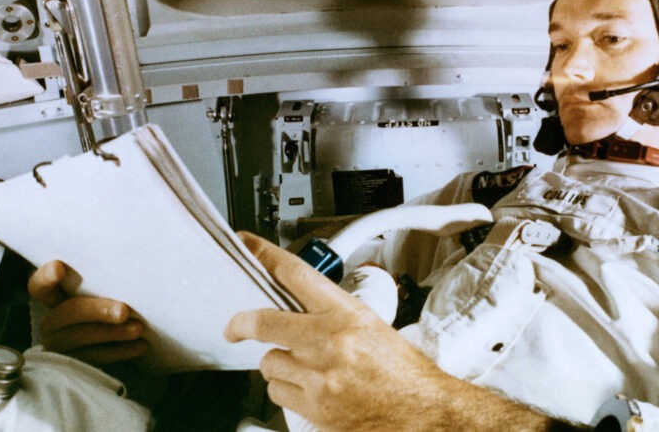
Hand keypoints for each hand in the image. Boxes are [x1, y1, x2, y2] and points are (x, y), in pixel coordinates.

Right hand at [27, 260, 149, 365]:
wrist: (114, 347)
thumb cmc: (110, 310)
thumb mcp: (103, 295)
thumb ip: (104, 286)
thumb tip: (129, 272)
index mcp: (55, 299)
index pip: (40, 286)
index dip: (45, 277)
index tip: (59, 268)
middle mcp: (53, 323)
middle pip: (68, 313)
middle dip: (96, 311)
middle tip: (124, 311)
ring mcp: (60, 346)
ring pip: (82, 338)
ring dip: (113, 333)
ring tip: (138, 328)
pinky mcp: (76, 366)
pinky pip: (96, 358)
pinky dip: (120, 351)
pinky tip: (141, 345)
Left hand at [224, 233, 551, 431]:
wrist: (422, 411)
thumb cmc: (403, 371)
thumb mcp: (371, 326)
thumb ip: (332, 313)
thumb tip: (297, 302)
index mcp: (346, 314)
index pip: (296, 274)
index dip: (264, 256)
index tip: (246, 247)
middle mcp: (329, 342)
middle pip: (264, 321)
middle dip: (242, 323)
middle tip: (235, 327)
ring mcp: (319, 376)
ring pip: (269, 363)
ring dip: (279, 364)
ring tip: (305, 367)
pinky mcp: (314, 407)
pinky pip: (278, 393)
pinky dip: (286, 390)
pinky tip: (308, 388)